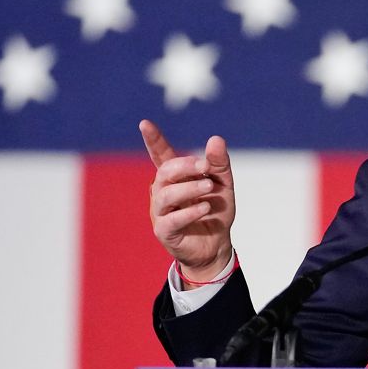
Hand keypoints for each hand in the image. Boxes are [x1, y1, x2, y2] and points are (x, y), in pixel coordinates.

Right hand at [140, 119, 235, 284]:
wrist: (217, 245)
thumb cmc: (215, 211)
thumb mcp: (222, 184)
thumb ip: (218, 163)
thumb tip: (216, 139)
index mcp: (175, 178)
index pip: (161, 155)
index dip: (153, 140)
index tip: (145, 124)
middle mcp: (163, 192)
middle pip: (165, 172)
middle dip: (185, 166)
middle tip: (206, 168)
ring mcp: (161, 212)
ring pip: (166, 195)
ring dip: (189, 188)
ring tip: (208, 187)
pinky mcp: (164, 231)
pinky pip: (171, 220)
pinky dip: (189, 212)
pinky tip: (204, 208)